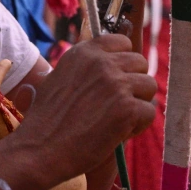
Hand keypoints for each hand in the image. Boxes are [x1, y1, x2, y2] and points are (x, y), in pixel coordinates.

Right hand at [10, 35, 156, 178]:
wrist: (41, 147)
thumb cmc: (47, 119)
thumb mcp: (59, 77)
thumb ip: (85, 68)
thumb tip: (110, 66)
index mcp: (84, 52)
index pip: (122, 41)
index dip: (124, 61)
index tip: (118, 78)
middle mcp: (102, 62)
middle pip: (140, 62)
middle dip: (134, 82)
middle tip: (119, 103)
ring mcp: (116, 83)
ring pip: (149, 85)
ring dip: (139, 103)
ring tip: (120, 118)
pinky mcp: (127, 108)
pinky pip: (149, 112)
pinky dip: (139, 125)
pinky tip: (119, 132)